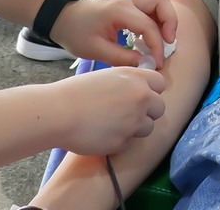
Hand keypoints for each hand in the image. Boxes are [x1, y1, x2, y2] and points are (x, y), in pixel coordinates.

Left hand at [48, 0, 181, 68]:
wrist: (61, 17)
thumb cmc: (75, 33)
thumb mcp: (96, 50)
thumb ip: (122, 58)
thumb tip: (146, 64)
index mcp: (118, 10)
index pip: (148, 25)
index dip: (157, 46)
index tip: (157, 62)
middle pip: (161, 2)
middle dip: (170, 22)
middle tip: (168, 43)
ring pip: (158, 1)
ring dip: (165, 19)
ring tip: (163, 40)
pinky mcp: (128, 1)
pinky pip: (150, 6)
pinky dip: (157, 19)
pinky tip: (151, 37)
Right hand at [53, 67, 167, 155]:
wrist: (59, 113)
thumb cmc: (76, 92)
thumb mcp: (108, 77)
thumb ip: (128, 83)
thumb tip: (141, 90)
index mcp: (135, 78)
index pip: (160, 83)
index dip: (151, 91)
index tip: (141, 97)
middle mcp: (140, 98)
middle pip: (159, 108)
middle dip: (147, 112)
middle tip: (129, 114)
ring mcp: (134, 120)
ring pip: (148, 128)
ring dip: (135, 128)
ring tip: (112, 124)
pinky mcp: (124, 141)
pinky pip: (129, 142)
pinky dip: (119, 141)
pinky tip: (103, 134)